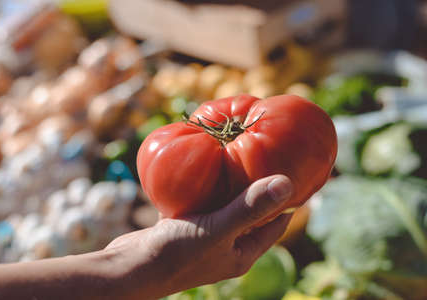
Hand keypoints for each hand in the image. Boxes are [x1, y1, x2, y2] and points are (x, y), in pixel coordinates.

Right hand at [105, 174, 293, 299]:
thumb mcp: (218, 228)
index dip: (287, 201)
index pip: (276, 224)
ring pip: (225, 206)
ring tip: (237, 157)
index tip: (295, 174)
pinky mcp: (185, 227)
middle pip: (251, 212)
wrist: (131, 268)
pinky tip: (202, 167)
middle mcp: (227, 246)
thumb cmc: (177, 254)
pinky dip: (205, 187)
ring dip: (230, 186)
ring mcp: (206, 237)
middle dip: (258, 188)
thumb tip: (287, 184)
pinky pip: (202, 203)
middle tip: (266, 158)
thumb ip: (250, 207)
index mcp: (243, 252)